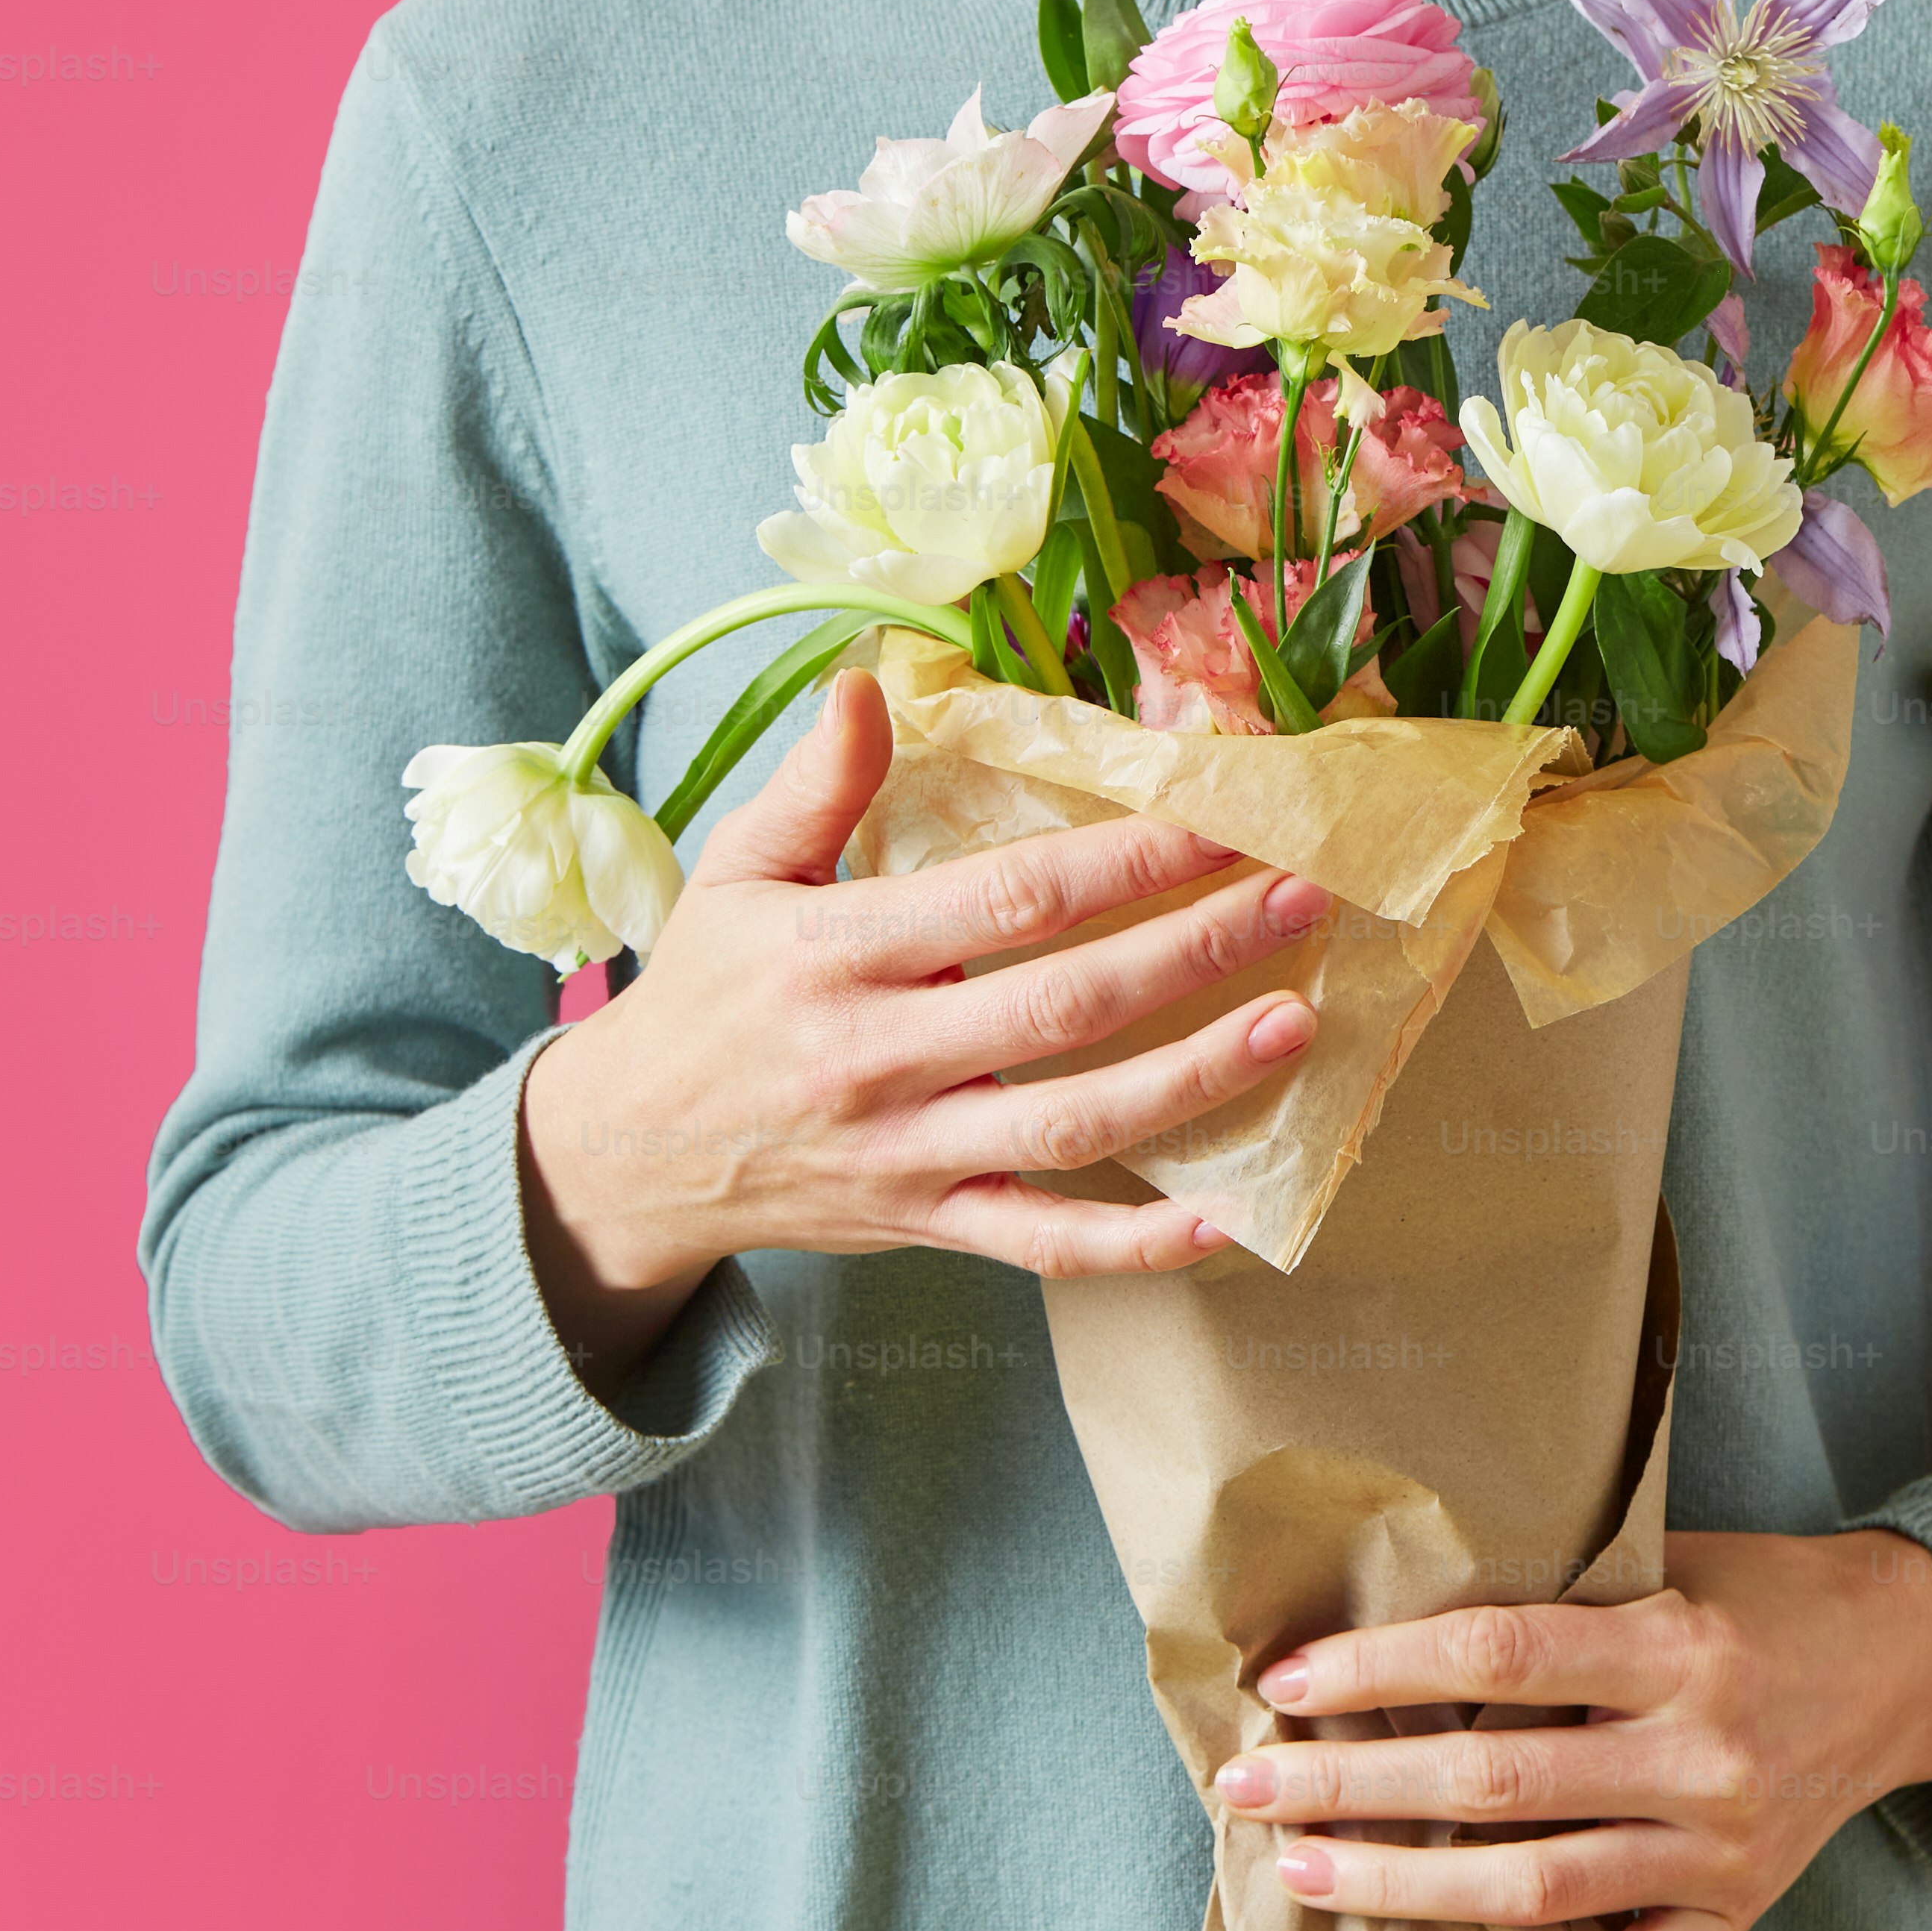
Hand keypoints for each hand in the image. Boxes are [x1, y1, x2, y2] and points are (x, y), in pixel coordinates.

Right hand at [517, 671, 1325, 1376]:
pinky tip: (1226, 1218)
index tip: (1220, 816)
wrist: (628, 1154)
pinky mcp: (930, 1225)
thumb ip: (815, 787)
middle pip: (1067, 1006)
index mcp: (839, 955)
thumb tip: (867, 684)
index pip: (1009, 900)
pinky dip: (1138, 1244)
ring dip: (1195, 1080)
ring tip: (1295, 1023)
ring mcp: (912, 1154)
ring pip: (1074, 1126)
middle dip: (1195, 947)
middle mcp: (882, 1058)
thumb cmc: (704, 995)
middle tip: (1303, 896)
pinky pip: (1046, 1246)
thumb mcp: (737, 874)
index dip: (1124, 860)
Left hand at [1210, 1529, 1931, 1930]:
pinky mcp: (1741, 1913)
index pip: (1500, 1652)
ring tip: (1305, 1873)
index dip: (1384, 1669)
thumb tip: (1402, 1618)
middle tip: (1250, 1790)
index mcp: (1676, 1645)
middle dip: (1357, 1788)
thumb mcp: (1669, 1563)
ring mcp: (1722, 1845)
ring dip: (1409, 1885)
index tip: (1287, 1683)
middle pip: (1499, 1779)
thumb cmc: (1761, 1595)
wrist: (1909, 1660)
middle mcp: (1699, 1750)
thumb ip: (1560, 1598)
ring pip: (1540, 1884)